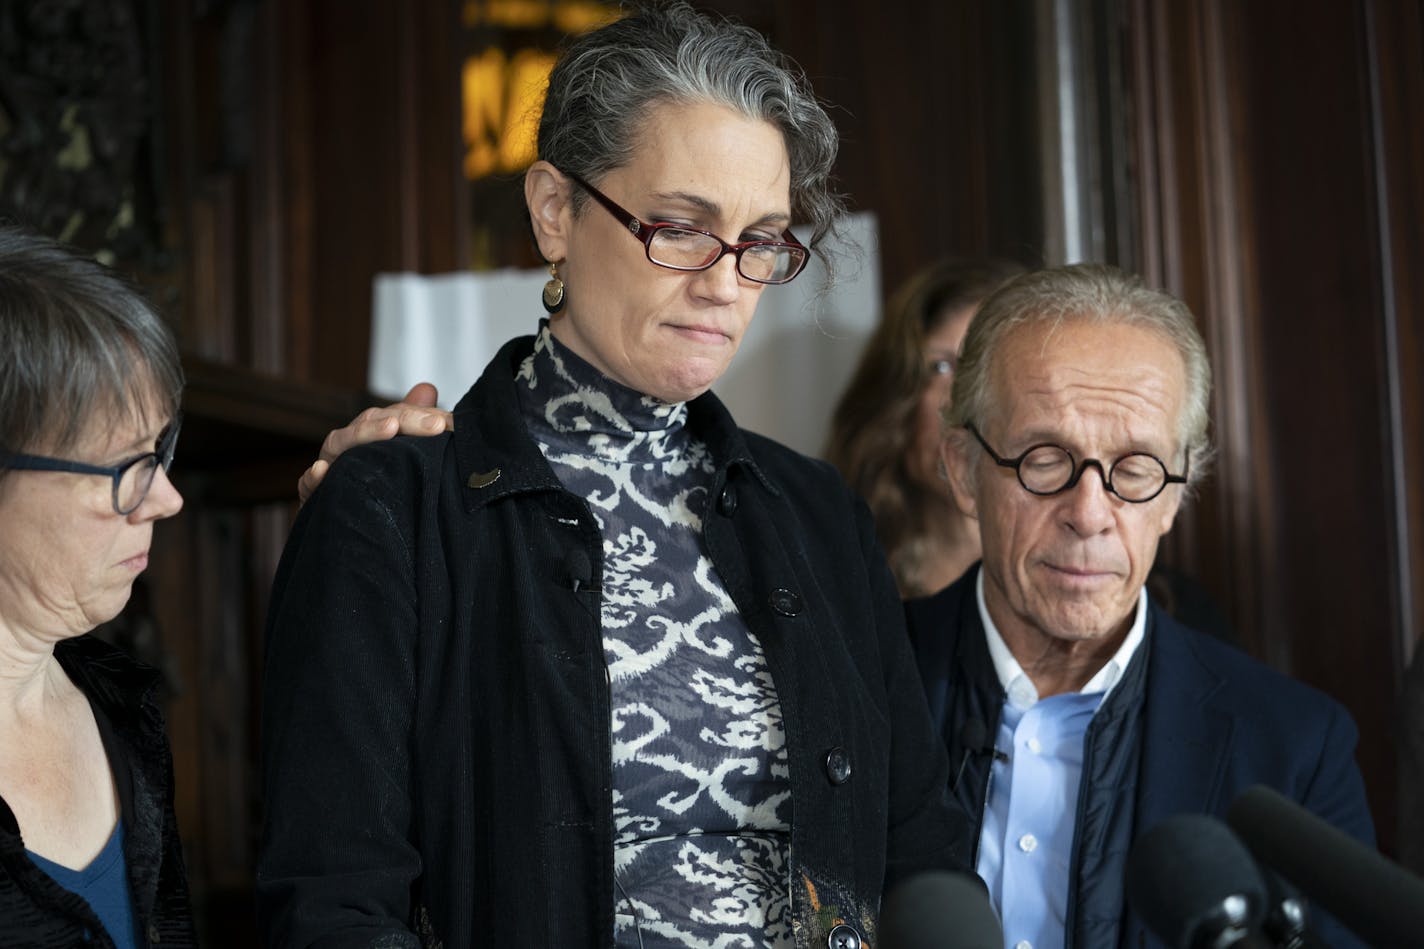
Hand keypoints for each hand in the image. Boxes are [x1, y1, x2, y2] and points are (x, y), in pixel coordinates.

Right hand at [298, 383, 451, 503]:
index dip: (421, 415)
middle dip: (405, 420)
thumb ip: (413, 424)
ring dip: (363, 434)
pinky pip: (307, 484)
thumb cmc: (378, 491)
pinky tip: (322, 470)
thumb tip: (427, 388)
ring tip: (390, 428)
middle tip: (435, 425)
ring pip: (339, 444)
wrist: (353, 537)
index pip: (394, 416)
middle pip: (370, 423)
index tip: (450, 422)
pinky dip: (313, 477)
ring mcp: (329, 470)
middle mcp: (349, 448)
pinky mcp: (313, 496)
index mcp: (370, 437)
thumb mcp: (400, 459)